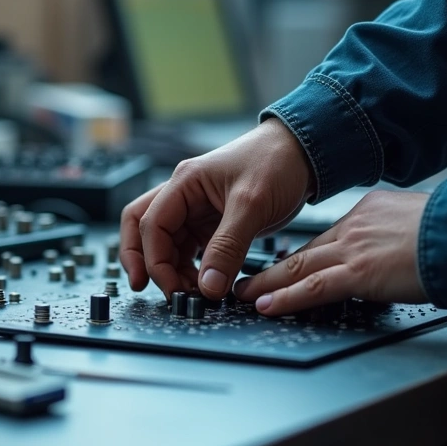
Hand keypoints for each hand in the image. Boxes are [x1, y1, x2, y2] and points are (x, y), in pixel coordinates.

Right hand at [121, 118, 315, 298]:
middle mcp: (182, 196)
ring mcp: (195, 210)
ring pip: (166, 244)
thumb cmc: (276, 162)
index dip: (155, 260)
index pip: (151, 224)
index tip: (173, 288)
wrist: (304, 152)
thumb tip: (208, 287)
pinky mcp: (210, 223)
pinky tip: (204, 284)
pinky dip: (191, 269)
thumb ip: (228, 248)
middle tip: (150, 290)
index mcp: (183, 182)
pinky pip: (189, 249)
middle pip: (143, 230)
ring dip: (171, 269)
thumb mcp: (252, 206)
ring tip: (191, 293)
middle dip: (143, 261)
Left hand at [234, 190, 428, 315]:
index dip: (303, 254)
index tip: (285, 264)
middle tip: (247, 279)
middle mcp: (355, 227)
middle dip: (272, 269)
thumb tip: (394, 250)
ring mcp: (354, 250)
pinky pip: (312, 288)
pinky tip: (266, 305)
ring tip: (244, 294)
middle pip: (304, 251)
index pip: (327, 236)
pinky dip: (285, 298)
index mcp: (370, 212)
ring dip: (266, 284)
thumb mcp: (419, 223)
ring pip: (298, 268)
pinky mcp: (360, 272)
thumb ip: (396, 235)